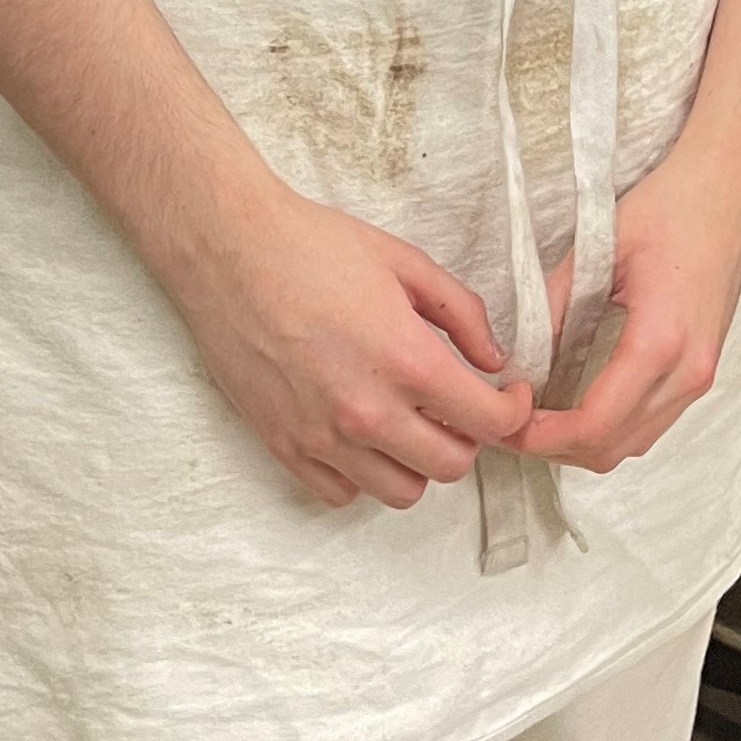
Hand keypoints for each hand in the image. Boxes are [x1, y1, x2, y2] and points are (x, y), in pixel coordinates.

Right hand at [168, 179, 536, 509]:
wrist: (229, 253)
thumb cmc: (314, 247)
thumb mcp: (407, 263)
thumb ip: (462, 315)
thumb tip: (492, 360)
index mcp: (407, 362)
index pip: (488, 424)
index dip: (511, 411)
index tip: (509, 394)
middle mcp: (368, 413)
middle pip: (450, 467)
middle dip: (468, 437)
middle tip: (458, 404)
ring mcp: (323, 438)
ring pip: (400, 491)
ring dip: (416, 461)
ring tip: (409, 419)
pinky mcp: (284, 447)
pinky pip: (342, 493)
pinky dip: (362, 474)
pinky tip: (362, 433)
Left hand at [517, 145, 740, 474]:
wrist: (725, 187)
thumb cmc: (670, 205)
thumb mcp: (596, 250)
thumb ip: (553, 308)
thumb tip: (518, 357)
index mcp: (660, 341)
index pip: (595, 425)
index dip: (543, 438)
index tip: (509, 425)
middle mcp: (688, 369)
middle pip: (613, 448)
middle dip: (556, 448)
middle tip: (513, 425)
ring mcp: (701, 373)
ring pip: (635, 443)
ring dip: (584, 443)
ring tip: (541, 417)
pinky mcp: (702, 367)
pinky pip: (653, 421)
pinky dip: (613, 427)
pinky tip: (582, 403)